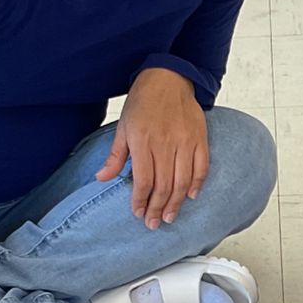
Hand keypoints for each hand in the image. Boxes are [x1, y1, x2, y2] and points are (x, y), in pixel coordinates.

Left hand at [96, 68, 208, 229]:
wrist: (168, 78)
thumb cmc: (143, 102)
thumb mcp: (123, 127)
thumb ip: (115, 156)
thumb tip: (102, 179)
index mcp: (143, 141)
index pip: (144, 180)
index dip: (141, 201)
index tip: (138, 213)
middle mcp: (165, 142)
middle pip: (163, 185)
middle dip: (158, 208)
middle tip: (154, 223)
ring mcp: (186, 141)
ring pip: (182, 181)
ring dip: (176, 202)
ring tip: (170, 216)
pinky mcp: (200, 138)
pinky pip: (201, 167)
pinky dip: (197, 184)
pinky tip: (190, 196)